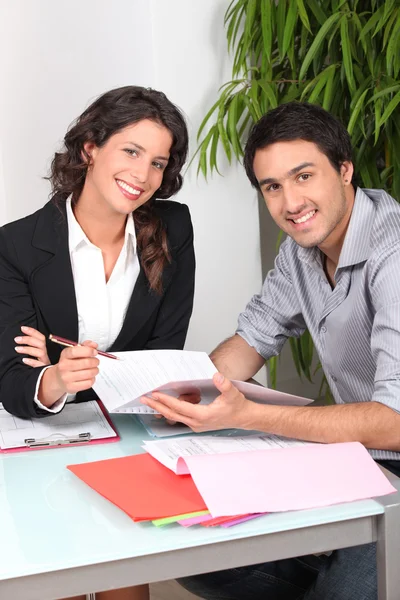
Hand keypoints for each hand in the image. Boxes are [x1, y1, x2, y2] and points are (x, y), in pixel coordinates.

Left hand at [15, 326, 50, 366]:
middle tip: (17, 339)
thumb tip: (19, 339)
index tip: (22, 328)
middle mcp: (45, 354)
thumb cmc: (36, 365)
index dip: (32, 331)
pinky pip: (39, 365)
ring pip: (40, 352)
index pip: (41, 337)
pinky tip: (24, 360)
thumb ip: (31, 347)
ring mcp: (45, 362)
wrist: (43, 380)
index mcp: (43, 349)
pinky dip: (32, 361)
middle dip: (28, 339)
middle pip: (41, 343)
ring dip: (28, 349)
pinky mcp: (43, 370)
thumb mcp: (34, 355)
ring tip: (17, 349)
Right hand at [53, 341, 99, 394]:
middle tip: (96, 361)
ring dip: (95, 370)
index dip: (88, 351)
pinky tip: (90, 377)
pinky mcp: (71, 387)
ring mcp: (66, 378)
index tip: (95, 352)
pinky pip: (88, 383)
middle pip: (86, 363)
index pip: (75, 351)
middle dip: (95, 361)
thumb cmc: (69, 363)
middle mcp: (64, 366)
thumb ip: (85, 346)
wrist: (58, 378)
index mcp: (65, 355)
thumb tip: (94, 345)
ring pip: (89, 373)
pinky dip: (92, 379)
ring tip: (94, 369)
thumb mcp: (74, 352)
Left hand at [141, 373, 255, 431]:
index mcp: (203, 416)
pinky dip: (170, 410)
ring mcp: (196, 424)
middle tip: (144, 399)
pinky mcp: (197, 423)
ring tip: (151, 401)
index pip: (179, 408)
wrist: (244, 418)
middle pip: (172, 414)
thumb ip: (225, 385)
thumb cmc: (238, 406)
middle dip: (157, 406)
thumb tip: (217, 376)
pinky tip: (165, 404)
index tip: (155, 394)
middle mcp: (197, 423)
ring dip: (162, 408)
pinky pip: (180, 417)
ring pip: (174, 417)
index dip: (166, 401)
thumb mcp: (233, 393)